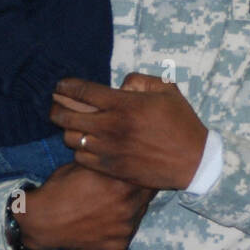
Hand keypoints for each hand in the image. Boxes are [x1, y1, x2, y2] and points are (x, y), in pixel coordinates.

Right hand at [14, 162, 154, 249]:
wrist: (42, 222)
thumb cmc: (60, 189)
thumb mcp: (85, 167)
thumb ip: (110, 164)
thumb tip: (127, 156)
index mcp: (123, 183)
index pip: (147, 175)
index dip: (142, 172)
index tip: (137, 171)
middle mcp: (130, 205)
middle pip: (147, 194)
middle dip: (139, 190)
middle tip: (123, 188)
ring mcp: (126, 227)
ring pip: (140, 213)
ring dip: (131, 208)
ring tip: (110, 205)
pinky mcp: (120, 244)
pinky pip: (128, 232)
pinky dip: (119, 226)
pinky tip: (103, 221)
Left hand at [50, 73, 207, 190]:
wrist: (193, 160)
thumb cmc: (182, 122)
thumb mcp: (167, 90)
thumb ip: (140, 80)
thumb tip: (119, 85)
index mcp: (124, 104)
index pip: (81, 90)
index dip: (65, 86)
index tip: (61, 86)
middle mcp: (111, 126)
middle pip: (66, 115)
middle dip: (56, 107)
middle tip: (57, 105)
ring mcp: (109, 149)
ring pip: (70, 138)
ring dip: (68, 129)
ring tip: (74, 126)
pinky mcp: (111, 168)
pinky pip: (80, 158)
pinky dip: (79, 150)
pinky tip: (86, 145)